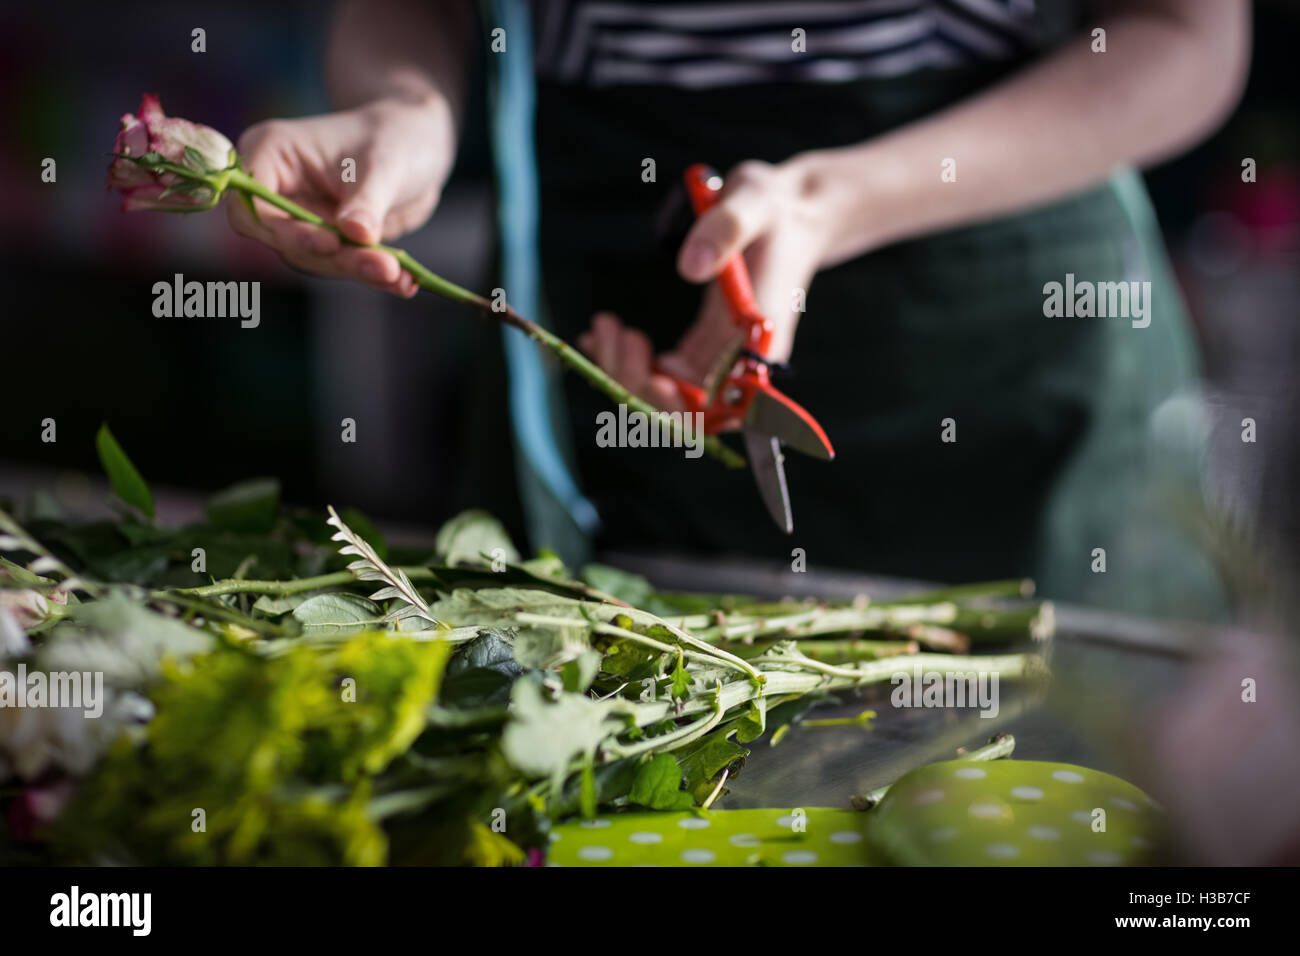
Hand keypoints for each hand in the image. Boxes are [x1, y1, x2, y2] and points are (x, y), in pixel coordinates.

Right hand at [227, 95, 455, 296]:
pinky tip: (404, 281)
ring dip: (356, 269)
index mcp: (272, 154)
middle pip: (284, 241)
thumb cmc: (394, 137)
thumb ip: (366, 201)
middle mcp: (278, 189)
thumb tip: (355, 233)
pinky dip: (372, 274)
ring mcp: (301, 218)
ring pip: (314, 259)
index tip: (330, 242)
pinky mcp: (327, 239)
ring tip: (400, 275)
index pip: (249, 207)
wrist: (419, 147)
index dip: (282, 232)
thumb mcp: (385, 164)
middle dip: (334, 258)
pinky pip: (341, 264)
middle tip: (384, 266)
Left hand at [579, 156, 836, 405]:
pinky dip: (626, 361)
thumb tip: (690, 267)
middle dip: (639, 382)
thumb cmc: (775, 209)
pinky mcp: (704, 346)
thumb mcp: (754, 202)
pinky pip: (662, 372)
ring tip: (601, 327)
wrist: (789, 212)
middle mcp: (742, 361)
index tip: (655, 376)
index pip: (724, 405)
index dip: (687, 406)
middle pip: (685, 408)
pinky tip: (599, 337)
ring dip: (625, 371)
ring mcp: (721, 358)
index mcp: (761, 341)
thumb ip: (725, 230)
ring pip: (666, 394)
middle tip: (614, 332)